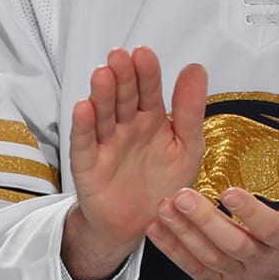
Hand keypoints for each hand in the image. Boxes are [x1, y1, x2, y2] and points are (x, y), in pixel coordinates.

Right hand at [63, 46, 207, 279]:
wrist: (139, 226)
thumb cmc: (163, 184)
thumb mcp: (187, 146)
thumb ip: (190, 109)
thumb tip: (195, 68)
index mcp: (151, 119)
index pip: (148, 90)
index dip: (146, 73)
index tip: (144, 53)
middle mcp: (126, 126)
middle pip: (123, 97)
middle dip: (122, 76)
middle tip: (120, 56)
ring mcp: (105, 143)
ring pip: (103, 115)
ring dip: (101, 95)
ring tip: (102, 74)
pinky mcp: (88, 165)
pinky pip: (85, 143)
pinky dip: (83, 126)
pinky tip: (83, 108)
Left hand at [147, 168, 278, 279]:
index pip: (269, 229)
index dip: (251, 213)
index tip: (230, 191)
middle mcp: (263, 263)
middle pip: (232, 244)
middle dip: (205, 221)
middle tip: (181, 195)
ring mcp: (238, 275)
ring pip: (208, 257)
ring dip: (183, 233)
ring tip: (163, 206)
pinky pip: (192, 268)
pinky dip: (172, 250)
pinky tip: (155, 227)